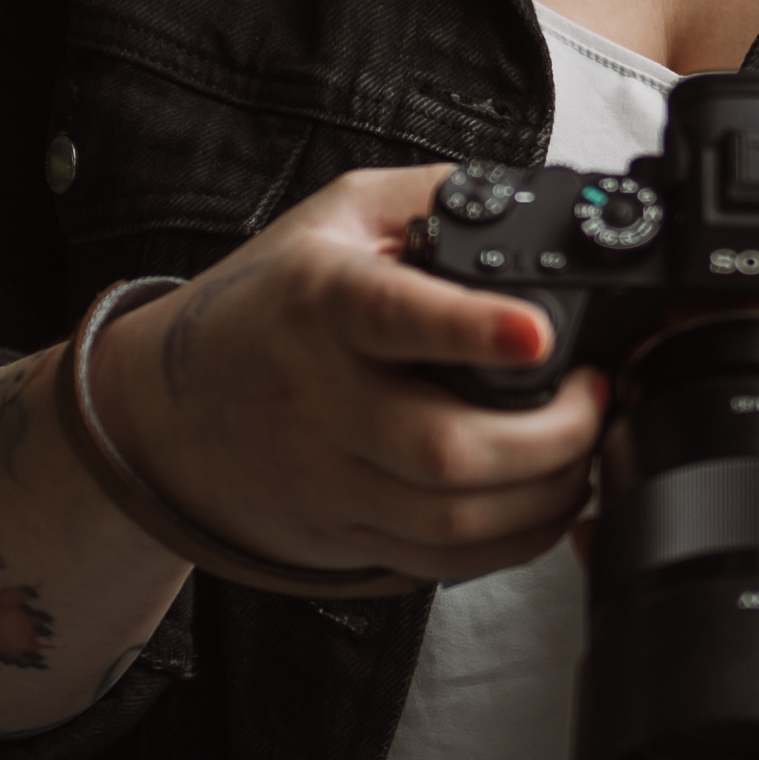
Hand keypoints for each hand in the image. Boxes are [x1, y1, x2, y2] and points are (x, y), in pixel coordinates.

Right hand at [97, 163, 610, 585]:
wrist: (161, 410)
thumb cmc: (262, 304)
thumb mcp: (335, 218)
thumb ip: (429, 197)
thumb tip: (531, 197)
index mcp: (324, 302)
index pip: (396, 317)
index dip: (472, 330)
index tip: (535, 334)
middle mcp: (322, 399)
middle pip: (447, 449)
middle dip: (555, 435)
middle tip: (597, 394)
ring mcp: (330, 479)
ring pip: (455, 519)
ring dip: (550, 493)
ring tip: (585, 447)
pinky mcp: (344, 535)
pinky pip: (444, 562)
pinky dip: (515, 540)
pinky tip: (546, 499)